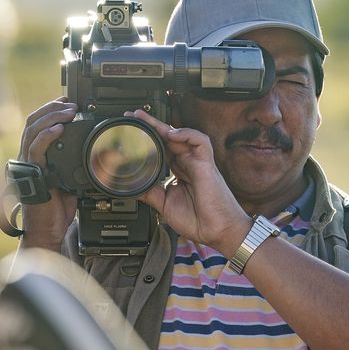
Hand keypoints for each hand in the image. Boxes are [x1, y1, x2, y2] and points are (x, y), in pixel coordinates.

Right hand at [17, 98, 78, 249]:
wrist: (48, 230)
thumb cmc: (56, 209)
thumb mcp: (70, 180)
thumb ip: (76, 164)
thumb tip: (98, 152)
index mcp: (36, 156)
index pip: (38, 125)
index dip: (51, 110)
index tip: (69, 102)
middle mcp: (29, 157)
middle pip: (33, 121)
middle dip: (52, 107)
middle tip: (71, 102)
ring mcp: (28, 164)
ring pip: (33, 129)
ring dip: (52, 116)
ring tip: (68, 111)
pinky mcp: (31, 172)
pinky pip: (36, 148)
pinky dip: (47, 134)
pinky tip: (59, 127)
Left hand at [128, 110, 250, 255]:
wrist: (217, 232)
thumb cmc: (198, 220)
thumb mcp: (164, 204)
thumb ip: (150, 192)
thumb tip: (131, 186)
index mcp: (179, 171)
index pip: (162, 148)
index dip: (148, 139)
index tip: (132, 132)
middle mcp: (188, 163)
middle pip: (169, 138)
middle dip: (151, 125)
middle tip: (133, 117)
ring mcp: (197, 162)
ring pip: (182, 135)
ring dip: (164, 126)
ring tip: (146, 120)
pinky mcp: (207, 164)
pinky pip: (200, 141)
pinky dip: (187, 134)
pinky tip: (172, 134)